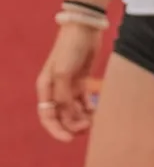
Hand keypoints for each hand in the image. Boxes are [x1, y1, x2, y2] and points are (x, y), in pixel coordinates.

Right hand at [36, 24, 101, 141]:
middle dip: (73, 124)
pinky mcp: (81, 80)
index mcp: (45, 88)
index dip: (57, 131)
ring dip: (82, 117)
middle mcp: (55, 89)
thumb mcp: (63, 74)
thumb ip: (63, 97)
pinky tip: (95, 109)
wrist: (85, 27)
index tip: (70, 139)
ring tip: (93, 119)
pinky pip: (83, 100)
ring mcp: (68, 85)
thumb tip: (67, 116)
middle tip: (87, 127)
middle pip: (61, 116)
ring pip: (73, 109)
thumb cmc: (69, 49)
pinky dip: (88, 107)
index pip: (47, 117)